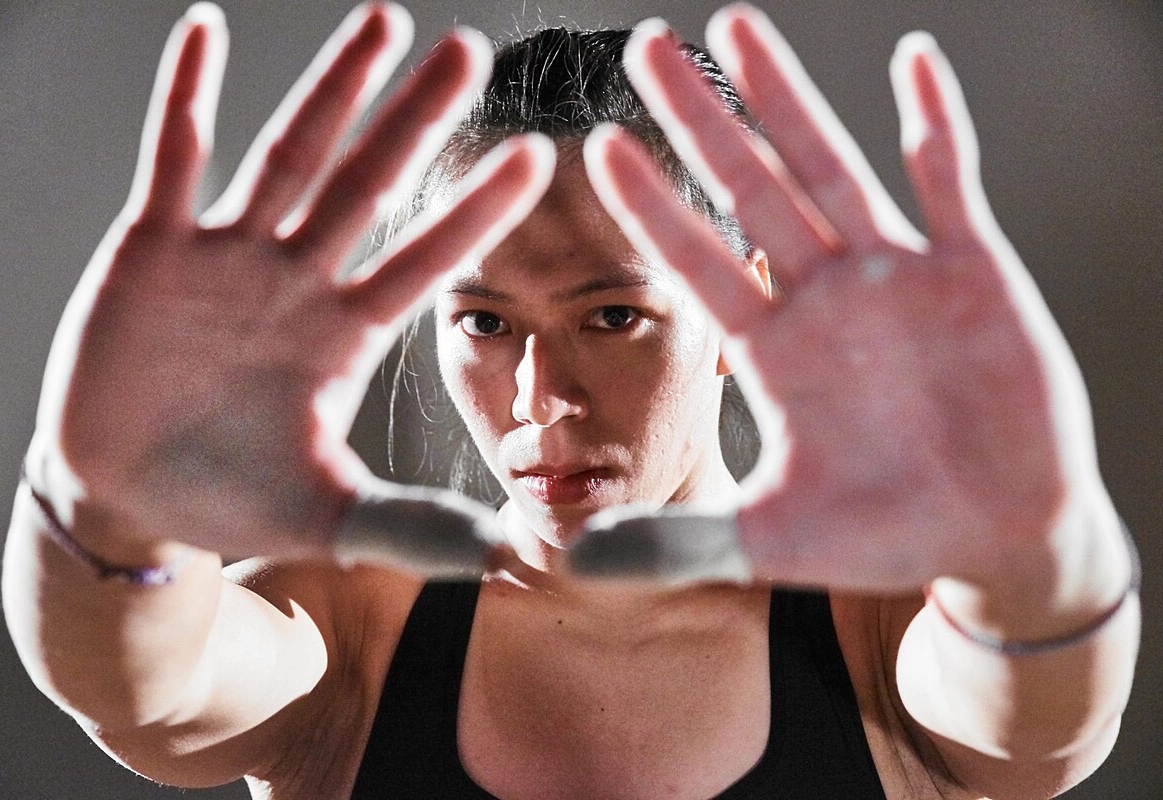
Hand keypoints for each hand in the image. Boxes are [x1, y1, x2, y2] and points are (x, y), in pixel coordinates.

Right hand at [26, 3, 552, 571]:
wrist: (130, 494)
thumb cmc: (230, 497)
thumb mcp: (326, 514)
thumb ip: (408, 525)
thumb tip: (502, 554)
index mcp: (342, 334)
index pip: (423, 260)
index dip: (475, 210)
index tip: (535, 157)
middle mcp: (296, 279)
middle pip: (367, 183)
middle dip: (415, 119)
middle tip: (470, 51)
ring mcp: (227, 256)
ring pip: (290, 155)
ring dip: (332, 89)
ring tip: (383, 21)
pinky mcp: (153, 247)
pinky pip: (173, 158)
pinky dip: (184, 98)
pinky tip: (204, 30)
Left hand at [573, 4, 1112, 593]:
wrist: (995, 536)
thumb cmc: (884, 536)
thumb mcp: (770, 541)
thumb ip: (676, 542)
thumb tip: (576, 562)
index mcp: (773, 349)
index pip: (697, 260)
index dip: (651, 205)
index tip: (597, 147)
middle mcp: (824, 296)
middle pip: (748, 187)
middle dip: (698, 118)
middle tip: (645, 46)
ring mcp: (896, 275)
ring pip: (830, 165)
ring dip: (787, 97)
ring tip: (736, 26)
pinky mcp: (973, 272)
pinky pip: (950, 182)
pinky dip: (934, 124)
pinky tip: (910, 59)